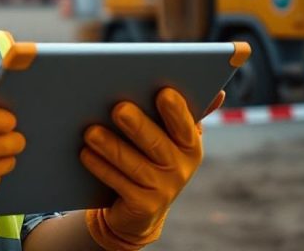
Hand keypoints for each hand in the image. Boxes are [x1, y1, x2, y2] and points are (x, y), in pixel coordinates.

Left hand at [81, 88, 224, 249]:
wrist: (138, 210)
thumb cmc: (151, 160)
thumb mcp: (169, 139)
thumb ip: (182, 114)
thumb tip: (218, 92)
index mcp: (190, 145)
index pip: (185, 125)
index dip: (176, 111)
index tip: (163, 92)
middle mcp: (182, 168)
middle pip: (157, 143)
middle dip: (138, 125)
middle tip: (119, 109)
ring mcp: (164, 190)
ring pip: (134, 165)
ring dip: (112, 147)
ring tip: (91, 132)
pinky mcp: (144, 206)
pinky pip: (120, 184)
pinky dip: (102, 168)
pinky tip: (86, 154)